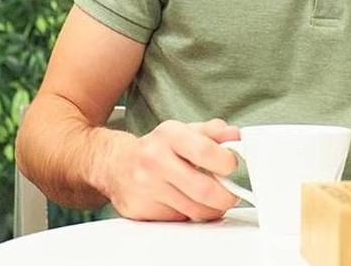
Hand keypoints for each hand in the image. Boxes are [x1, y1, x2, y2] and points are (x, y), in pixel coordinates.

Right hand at [105, 118, 241, 221]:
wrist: (115, 163)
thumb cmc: (156, 148)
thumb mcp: (183, 131)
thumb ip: (212, 132)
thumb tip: (235, 136)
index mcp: (169, 135)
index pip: (206, 151)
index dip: (227, 162)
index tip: (231, 166)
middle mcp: (154, 160)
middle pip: (203, 190)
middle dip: (226, 197)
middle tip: (230, 195)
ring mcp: (145, 187)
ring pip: (193, 211)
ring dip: (211, 210)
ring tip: (211, 200)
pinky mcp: (140, 209)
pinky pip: (178, 220)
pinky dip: (188, 215)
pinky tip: (186, 203)